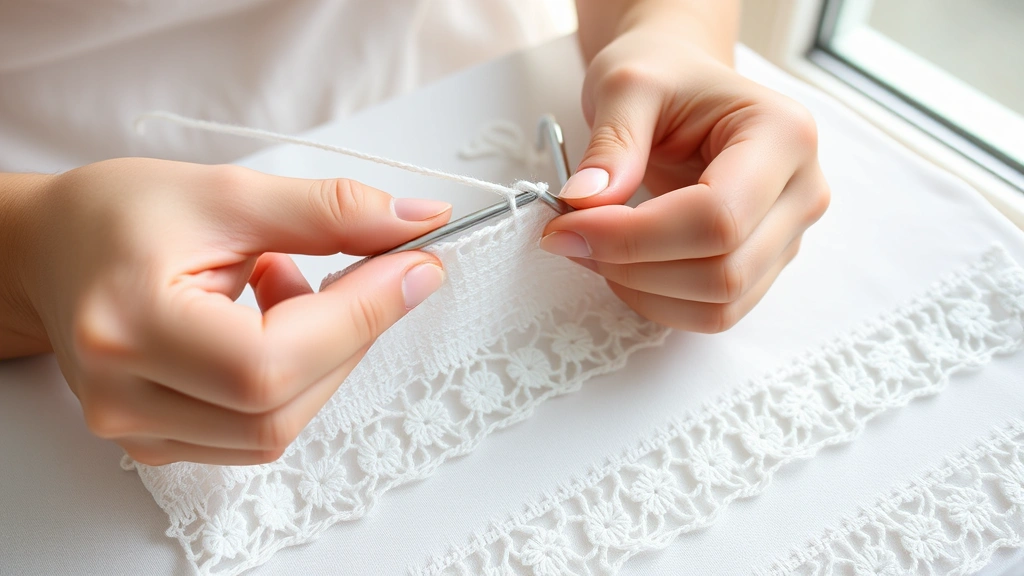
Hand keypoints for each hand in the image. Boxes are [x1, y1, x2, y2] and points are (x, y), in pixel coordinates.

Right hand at [2, 158, 450, 464]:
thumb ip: (330, 212)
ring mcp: (141, 432)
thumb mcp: (228, 193)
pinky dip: (295, 377)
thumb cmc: (119, 215)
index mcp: (129, 326)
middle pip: (281, 403)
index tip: (417, 266)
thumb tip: (419, 224)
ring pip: (280, 425)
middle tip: (381, 269)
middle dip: (352, 334)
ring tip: (293, 282)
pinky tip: (273, 320)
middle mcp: (125, 398)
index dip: (360, 315)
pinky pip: (261, 430)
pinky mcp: (162, 443)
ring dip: (324, 355)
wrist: (53, 251)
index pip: (269, 359)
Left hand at [541, 22, 829, 331]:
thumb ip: (611, 143)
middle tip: (569, 237)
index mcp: (783, 135)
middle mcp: (803, 191)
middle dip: (632, 266)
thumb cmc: (664, 77)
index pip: (717, 217)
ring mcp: (788, 236)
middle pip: (723, 272)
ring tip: (593, 248)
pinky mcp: (764, 267)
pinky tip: (621, 265)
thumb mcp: (627, 84)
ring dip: (641, 291)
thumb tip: (583, 203)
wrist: (684, 89)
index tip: (566, 225)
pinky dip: (655, 301)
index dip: (634, 236)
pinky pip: (712, 313)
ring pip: (719, 306)